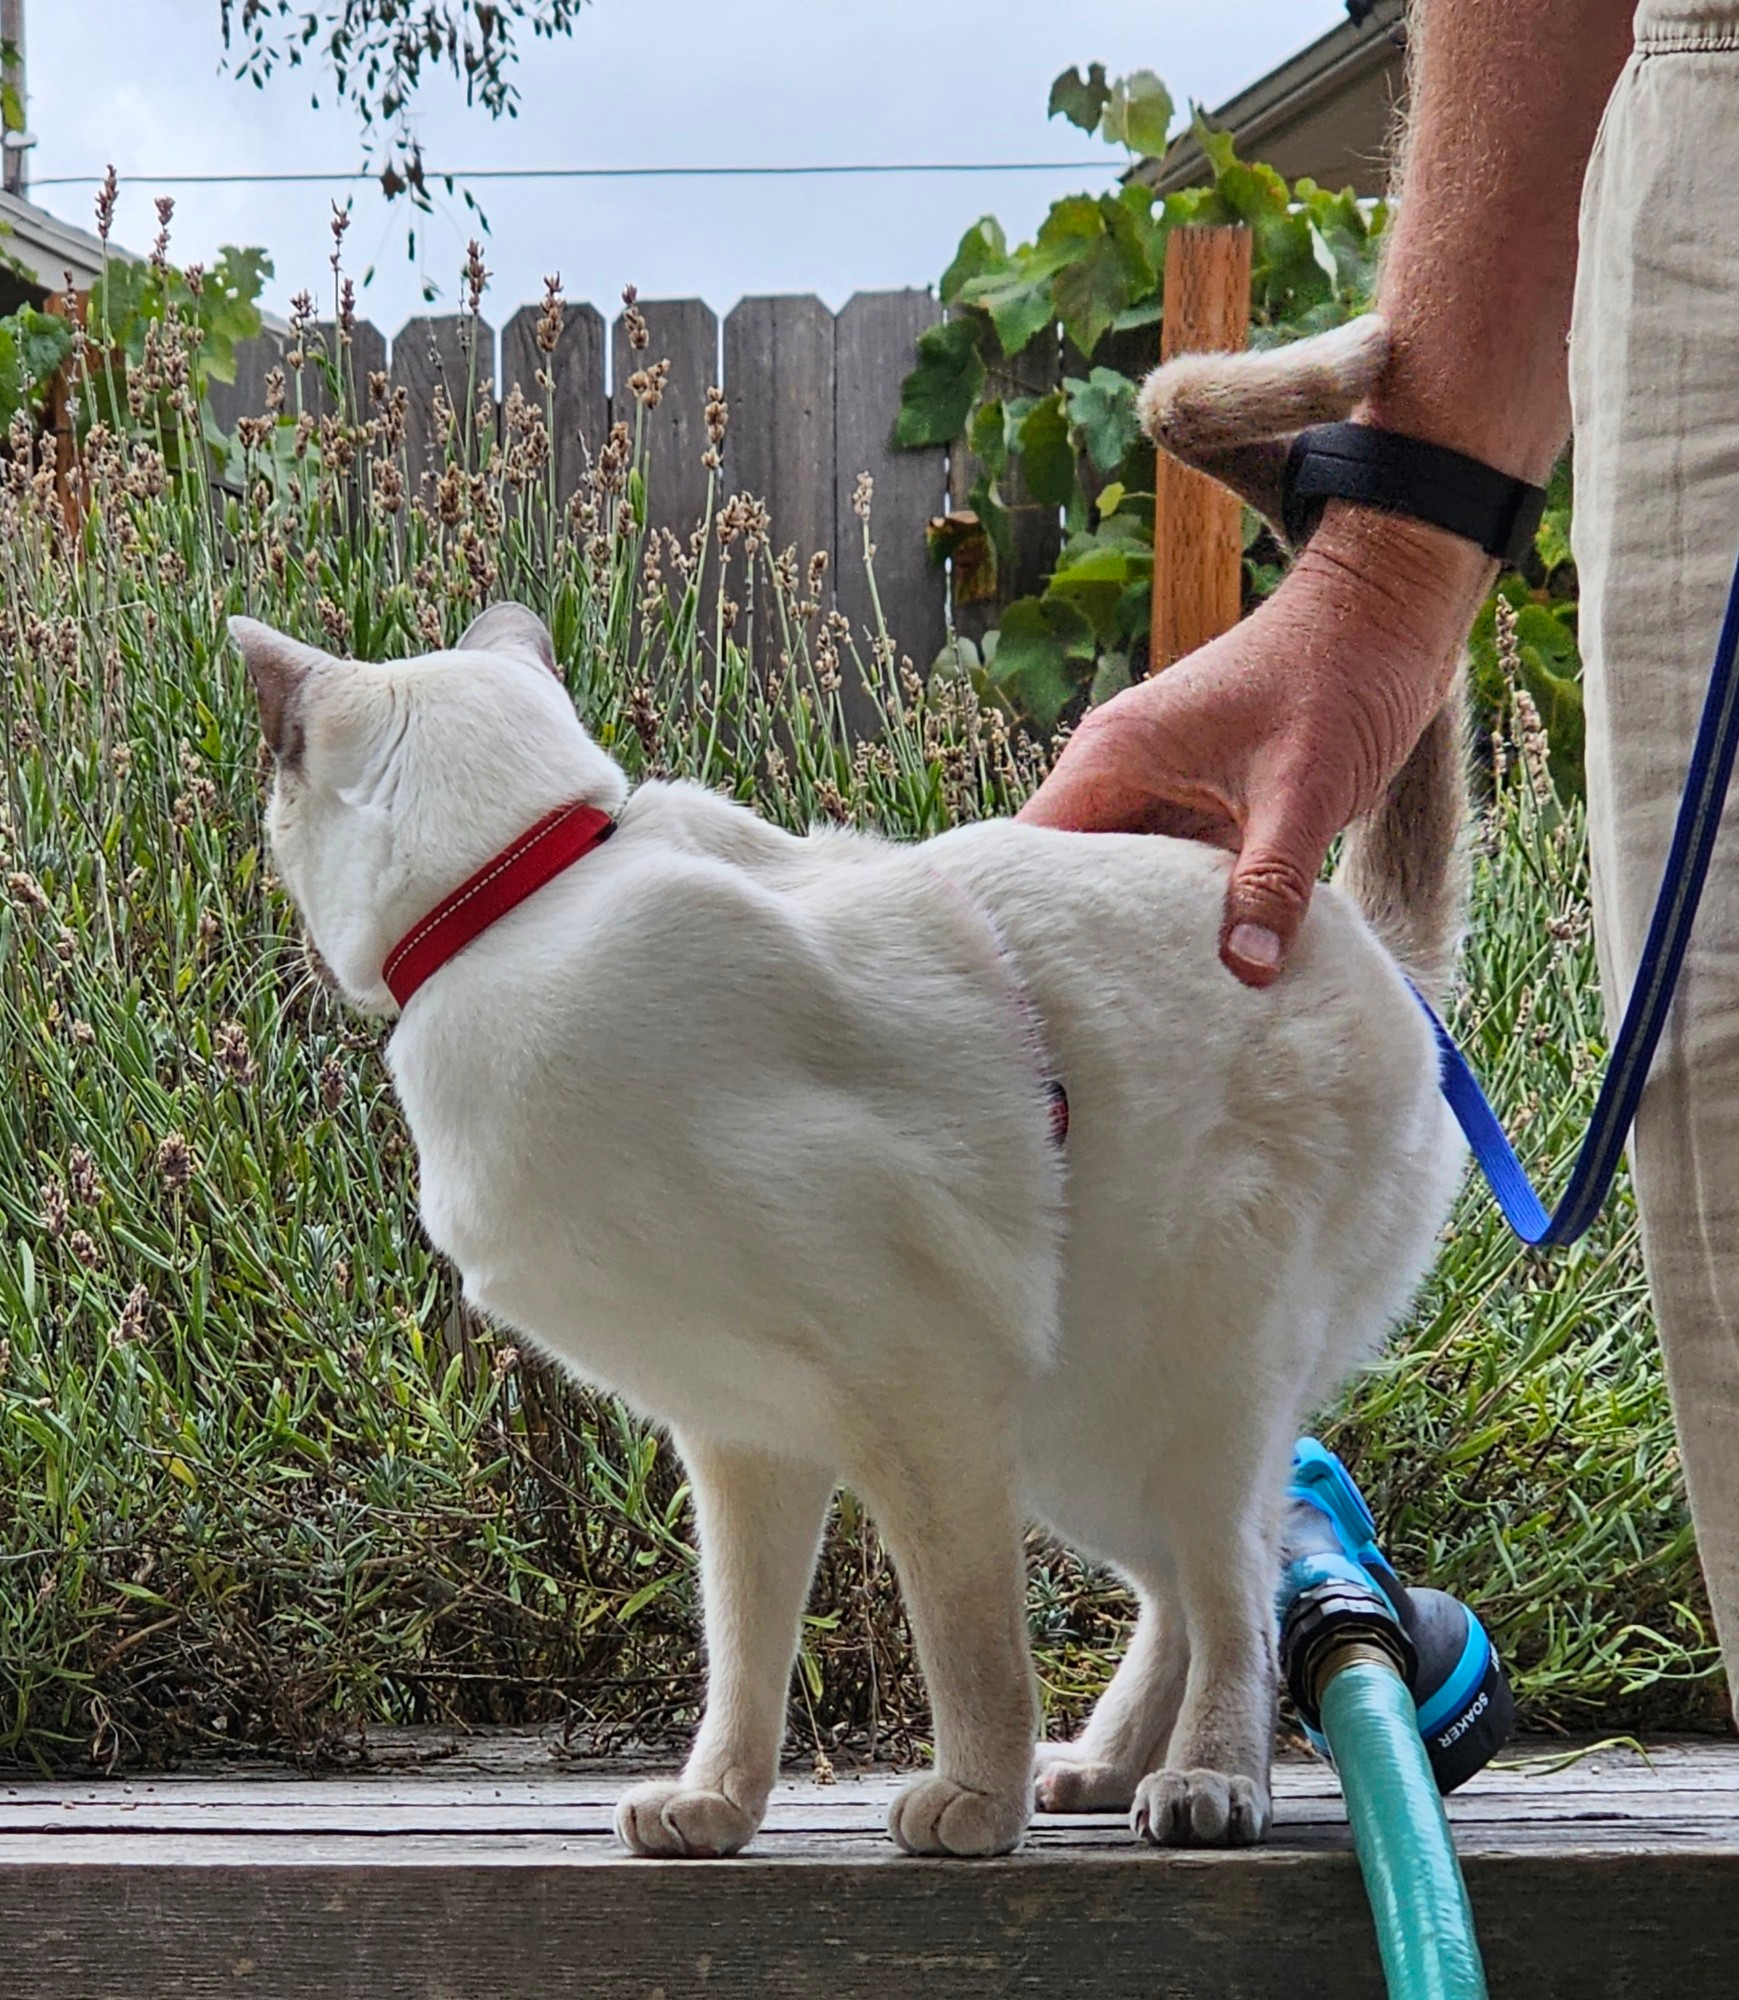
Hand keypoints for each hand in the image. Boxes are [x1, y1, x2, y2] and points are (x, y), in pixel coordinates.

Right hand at [1018, 510, 1491, 985]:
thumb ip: (1271, 882)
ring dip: (1132, 932)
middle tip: (1088, 1019)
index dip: (1025, 919)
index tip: (1037, 989)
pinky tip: (1195, 966)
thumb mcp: (1305, 791)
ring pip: (1119, 878)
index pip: (1030, 852)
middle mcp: (1119, 772)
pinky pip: (1166, 870)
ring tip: (1138, 1008)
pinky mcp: (1197, 800)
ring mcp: (1157, 786)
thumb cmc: (1339, 676)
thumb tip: (1246, 971)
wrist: (1388, 612)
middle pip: (1068, 875)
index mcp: (1114, 758)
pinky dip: (1176, 914)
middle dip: (1079, 941)